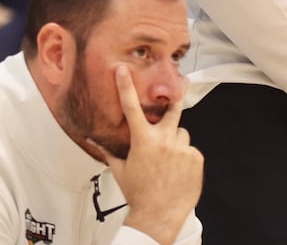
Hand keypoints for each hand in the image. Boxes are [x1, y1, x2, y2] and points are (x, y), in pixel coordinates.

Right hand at [101, 66, 201, 244]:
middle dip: (174, 96)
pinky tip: (178, 170)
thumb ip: (108, 151)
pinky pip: (190, 150)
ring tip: (168, 161)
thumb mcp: (120, 171)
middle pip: (172, 109)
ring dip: (175, 142)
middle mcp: (164, 140)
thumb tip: (92, 140)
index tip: (123, 71)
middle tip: (180, 83)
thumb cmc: (138, 194)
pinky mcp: (195, 157)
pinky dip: (185, 157)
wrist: (159, 215)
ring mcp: (181, 148)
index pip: (131, 108)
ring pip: (181, 134)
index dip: (126, 87)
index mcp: (143, 141)